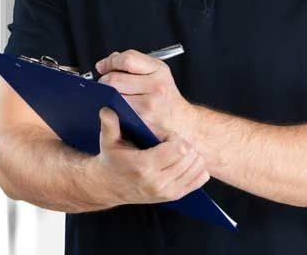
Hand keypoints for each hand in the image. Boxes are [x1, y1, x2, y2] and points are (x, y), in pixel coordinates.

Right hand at [94, 107, 209, 206]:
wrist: (109, 185)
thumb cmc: (112, 159)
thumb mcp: (108, 141)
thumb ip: (109, 124)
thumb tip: (107, 109)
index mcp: (143, 166)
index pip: (177, 148)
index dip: (173, 137)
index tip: (164, 135)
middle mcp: (157, 182)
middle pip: (189, 157)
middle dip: (183, 144)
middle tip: (171, 142)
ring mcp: (166, 192)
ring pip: (197, 167)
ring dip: (191, 155)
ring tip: (177, 150)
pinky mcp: (173, 197)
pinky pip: (198, 180)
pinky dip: (197, 168)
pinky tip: (185, 161)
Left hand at [95, 49, 194, 138]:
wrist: (181, 121)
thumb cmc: (165, 95)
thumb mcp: (156, 72)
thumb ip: (133, 62)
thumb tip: (109, 61)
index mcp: (159, 70)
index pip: (127, 60)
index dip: (110, 62)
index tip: (102, 66)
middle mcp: (156, 86)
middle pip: (114, 79)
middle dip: (104, 80)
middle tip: (105, 83)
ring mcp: (149, 105)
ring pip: (113, 96)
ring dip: (107, 96)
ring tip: (113, 95)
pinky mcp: (141, 121)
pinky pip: (116, 111)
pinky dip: (112, 108)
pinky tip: (116, 106)